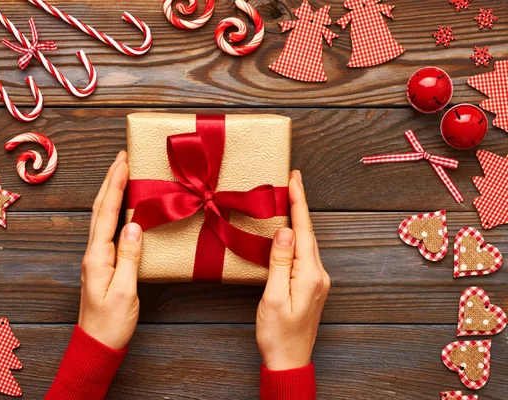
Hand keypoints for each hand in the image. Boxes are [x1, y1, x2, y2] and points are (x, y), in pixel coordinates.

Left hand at [78, 151, 141, 349]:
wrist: (97, 344)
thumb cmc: (111, 322)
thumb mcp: (125, 291)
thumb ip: (129, 257)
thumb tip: (134, 225)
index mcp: (97, 256)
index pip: (106, 213)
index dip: (115, 185)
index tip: (123, 162)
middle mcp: (93, 253)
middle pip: (99, 208)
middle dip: (110, 180)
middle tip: (122, 157)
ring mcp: (96, 257)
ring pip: (101, 217)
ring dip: (110, 192)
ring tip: (122, 173)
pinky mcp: (102, 263)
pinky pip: (107, 229)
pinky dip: (113, 210)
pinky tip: (122, 206)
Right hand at [256, 170, 330, 370]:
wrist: (289, 360)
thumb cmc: (277, 334)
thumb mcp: (273, 298)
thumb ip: (280, 263)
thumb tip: (285, 231)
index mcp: (309, 275)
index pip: (303, 230)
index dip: (298, 202)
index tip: (294, 179)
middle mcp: (319, 275)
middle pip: (308, 232)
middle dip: (300, 204)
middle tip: (292, 180)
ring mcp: (318, 281)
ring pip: (307, 242)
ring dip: (299, 219)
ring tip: (290, 198)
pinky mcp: (312, 285)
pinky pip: (305, 254)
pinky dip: (298, 236)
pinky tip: (291, 229)